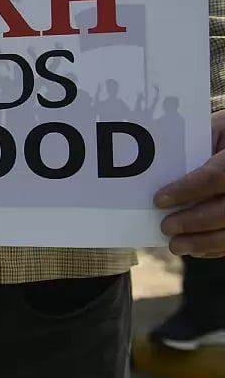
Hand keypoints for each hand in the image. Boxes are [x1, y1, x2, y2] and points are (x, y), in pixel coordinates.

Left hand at [155, 109, 224, 257]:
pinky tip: (196, 249)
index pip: (216, 177)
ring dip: (204, 241)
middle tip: (166, 226)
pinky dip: (216, 247)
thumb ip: (196, 143)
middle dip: (194, 221)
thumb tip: (160, 163)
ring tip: (175, 245)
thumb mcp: (218, 128)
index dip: (187, 190)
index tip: (159, 200)